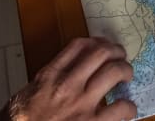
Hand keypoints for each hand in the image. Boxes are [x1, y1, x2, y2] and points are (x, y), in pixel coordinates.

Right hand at [0, 37, 135, 120]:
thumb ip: (50, 79)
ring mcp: (83, 103)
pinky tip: (128, 108)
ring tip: (127, 75)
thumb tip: (66, 72)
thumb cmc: (25, 119)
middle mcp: (68, 83)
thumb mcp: (31, 91)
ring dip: (125, 70)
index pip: (78, 46)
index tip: (101, 43)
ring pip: (113, 72)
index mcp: (51, 74)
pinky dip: (128, 106)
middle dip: (115, 51)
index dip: (95, 41)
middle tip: (120, 56)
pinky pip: (121, 108)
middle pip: (100, 53)